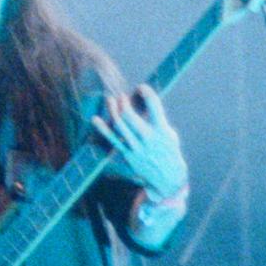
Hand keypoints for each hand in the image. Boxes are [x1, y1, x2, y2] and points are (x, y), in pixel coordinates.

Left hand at [93, 83, 185, 204]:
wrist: (168, 177)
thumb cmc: (169, 151)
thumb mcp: (170, 134)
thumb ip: (158, 120)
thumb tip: (145, 104)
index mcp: (161, 130)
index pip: (153, 105)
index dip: (146, 92)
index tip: (141, 87)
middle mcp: (148, 138)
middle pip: (130, 115)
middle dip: (123, 102)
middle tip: (122, 96)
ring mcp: (136, 147)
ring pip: (119, 125)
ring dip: (113, 110)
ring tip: (110, 99)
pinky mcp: (127, 154)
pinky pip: (112, 140)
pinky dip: (103, 128)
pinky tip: (95, 119)